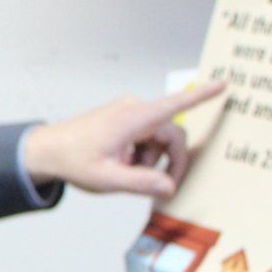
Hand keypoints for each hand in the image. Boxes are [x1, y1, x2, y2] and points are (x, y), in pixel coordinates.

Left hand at [22, 81, 227, 198]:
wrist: (47, 151)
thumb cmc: (73, 160)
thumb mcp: (107, 179)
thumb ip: (141, 183)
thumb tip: (170, 186)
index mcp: (132, 119)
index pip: (174, 105)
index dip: (201, 96)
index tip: (224, 84)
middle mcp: (134, 110)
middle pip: (172, 135)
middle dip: (168, 161)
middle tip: (158, 187)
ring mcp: (130, 113)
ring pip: (160, 139)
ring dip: (151, 159)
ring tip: (124, 170)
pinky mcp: (127, 119)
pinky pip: (148, 138)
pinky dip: (142, 154)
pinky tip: (122, 163)